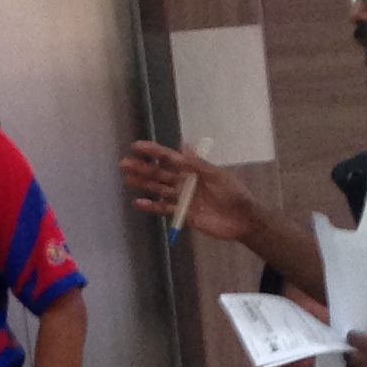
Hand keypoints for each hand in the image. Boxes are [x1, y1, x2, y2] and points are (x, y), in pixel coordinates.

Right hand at [120, 141, 259, 247]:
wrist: (242, 220)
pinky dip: (152, 206)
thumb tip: (183, 146)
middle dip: (142, 168)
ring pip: (159, 189)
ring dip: (143, 184)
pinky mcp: (183, 214)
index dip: (153, 152)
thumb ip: (198, 164)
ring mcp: (183, 198)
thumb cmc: (233, 194)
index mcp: (193, 169)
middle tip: (124, 163)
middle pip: (159, 173)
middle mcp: (184, 181)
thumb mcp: (217, 176)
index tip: (137, 146)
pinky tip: (138, 202)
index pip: (169, 158)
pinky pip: (164, 209)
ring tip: (127, 179)